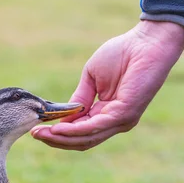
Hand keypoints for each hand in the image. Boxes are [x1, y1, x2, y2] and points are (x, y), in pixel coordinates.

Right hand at [31, 20, 183, 150]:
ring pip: (87, 138)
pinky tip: (59, 128)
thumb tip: (64, 115)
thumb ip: (79, 98)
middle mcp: (115, 122)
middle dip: (57, 140)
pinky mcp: (125, 113)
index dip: (58, 134)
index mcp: (107, 113)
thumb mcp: (92, 78)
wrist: (147, 41)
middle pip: (82, 141)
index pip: (80, 132)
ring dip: (62, 138)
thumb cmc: (123, 53)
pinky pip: (95, 127)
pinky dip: (75, 130)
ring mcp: (121, 120)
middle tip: (35, 136)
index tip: (37, 130)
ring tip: (43, 134)